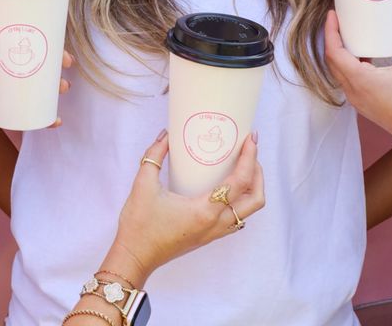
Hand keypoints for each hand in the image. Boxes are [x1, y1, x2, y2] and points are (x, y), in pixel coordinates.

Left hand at [0, 40, 72, 158]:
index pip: (22, 44)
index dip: (42, 42)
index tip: (57, 43)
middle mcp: (4, 72)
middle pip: (35, 65)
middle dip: (54, 65)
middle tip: (66, 66)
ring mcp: (6, 93)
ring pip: (35, 89)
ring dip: (53, 89)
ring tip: (62, 89)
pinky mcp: (4, 112)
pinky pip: (27, 113)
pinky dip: (43, 118)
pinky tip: (54, 120)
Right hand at [111, 131, 263, 279]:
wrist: (133, 257)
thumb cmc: (139, 224)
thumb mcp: (143, 184)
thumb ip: (155, 155)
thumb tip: (166, 135)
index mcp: (205, 210)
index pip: (240, 182)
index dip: (250, 158)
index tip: (251, 138)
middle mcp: (215, 223)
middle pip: (255, 200)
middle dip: (258, 173)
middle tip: (250, 151)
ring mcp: (214, 233)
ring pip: (248, 211)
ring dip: (252, 188)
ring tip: (243, 166)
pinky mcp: (208, 236)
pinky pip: (236, 218)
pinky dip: (241, 200)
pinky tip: (227, 185)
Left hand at [324, 9, 391, 153]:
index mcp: (360, 81)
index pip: (334, 52)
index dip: (330, 31)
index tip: (333, 14)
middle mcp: (354, 93)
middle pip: (332, 62)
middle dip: (332, 39)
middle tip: (340, 20)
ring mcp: (358, 102)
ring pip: (339, 73)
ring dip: (340, 53)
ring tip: (350, 35)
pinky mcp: (365, 106)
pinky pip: (348, 82)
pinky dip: (349, 66)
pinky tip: (363, 56)